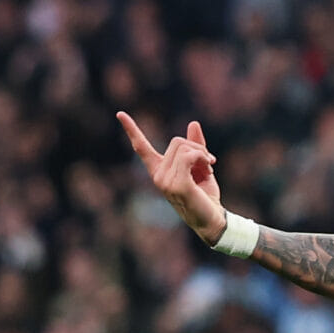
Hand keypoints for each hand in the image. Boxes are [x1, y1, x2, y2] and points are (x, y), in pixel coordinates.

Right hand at [119, 113, 227, 244]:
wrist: (213, 219)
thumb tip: (193, 123)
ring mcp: (165, 181)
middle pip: (176, 141)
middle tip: (209, 162)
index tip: (120, 113)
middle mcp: (158, 175)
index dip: (131, 129)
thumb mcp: (201, 166)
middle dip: (197, 147)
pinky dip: (202, 157)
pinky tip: (210, 168)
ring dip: (202, 153)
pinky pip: (189, 157)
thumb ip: (195, 146)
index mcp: (159, 170)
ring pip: (183, 148)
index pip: (141, 148)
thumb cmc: (205, 195)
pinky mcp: (177, 185)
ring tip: (210, 168)